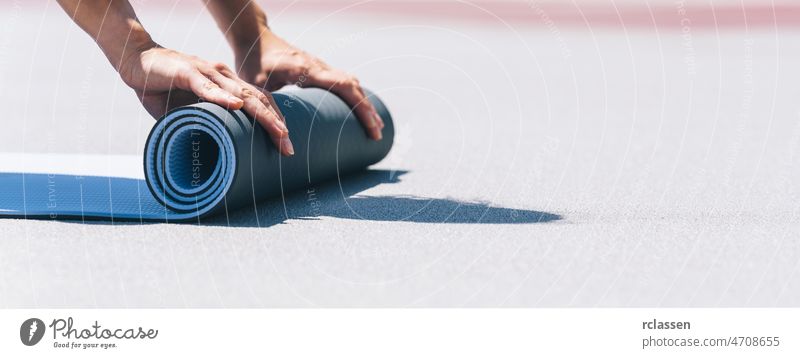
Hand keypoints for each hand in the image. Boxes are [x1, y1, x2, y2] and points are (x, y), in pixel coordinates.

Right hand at [119, 44, 294, 155]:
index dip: (276, 121)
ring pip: (241, 93)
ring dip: (260, 114)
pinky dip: (222, 96)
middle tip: (288, 147)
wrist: (136, 61)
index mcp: (228, 85)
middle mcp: (224, 76)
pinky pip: (207, 85)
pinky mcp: (187, 72)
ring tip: (276, 132)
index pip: (261, 102)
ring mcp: (207, 73)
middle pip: (259, 99)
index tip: (287, 144)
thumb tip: (216, 153)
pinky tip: (236, 106)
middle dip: (276, 124)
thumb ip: (206, 126)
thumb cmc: (165, 88)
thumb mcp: (190, 112)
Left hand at [235, 31, 384, 139]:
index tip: (371, 127)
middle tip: (377, 135)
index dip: (361, 108)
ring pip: (351, 83)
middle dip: (368, 111)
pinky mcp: (318, 68)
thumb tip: (283, 140)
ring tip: (374, 125)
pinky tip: (359, 109)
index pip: (344, 87)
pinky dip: (356, 96)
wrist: (253, 36)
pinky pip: (344, 81)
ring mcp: (320, 66)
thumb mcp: (256, 87)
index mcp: (307, 70)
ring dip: (365, 104)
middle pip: (353, 86)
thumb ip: (270, 110)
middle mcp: (318, 66)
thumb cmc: (252, 62)